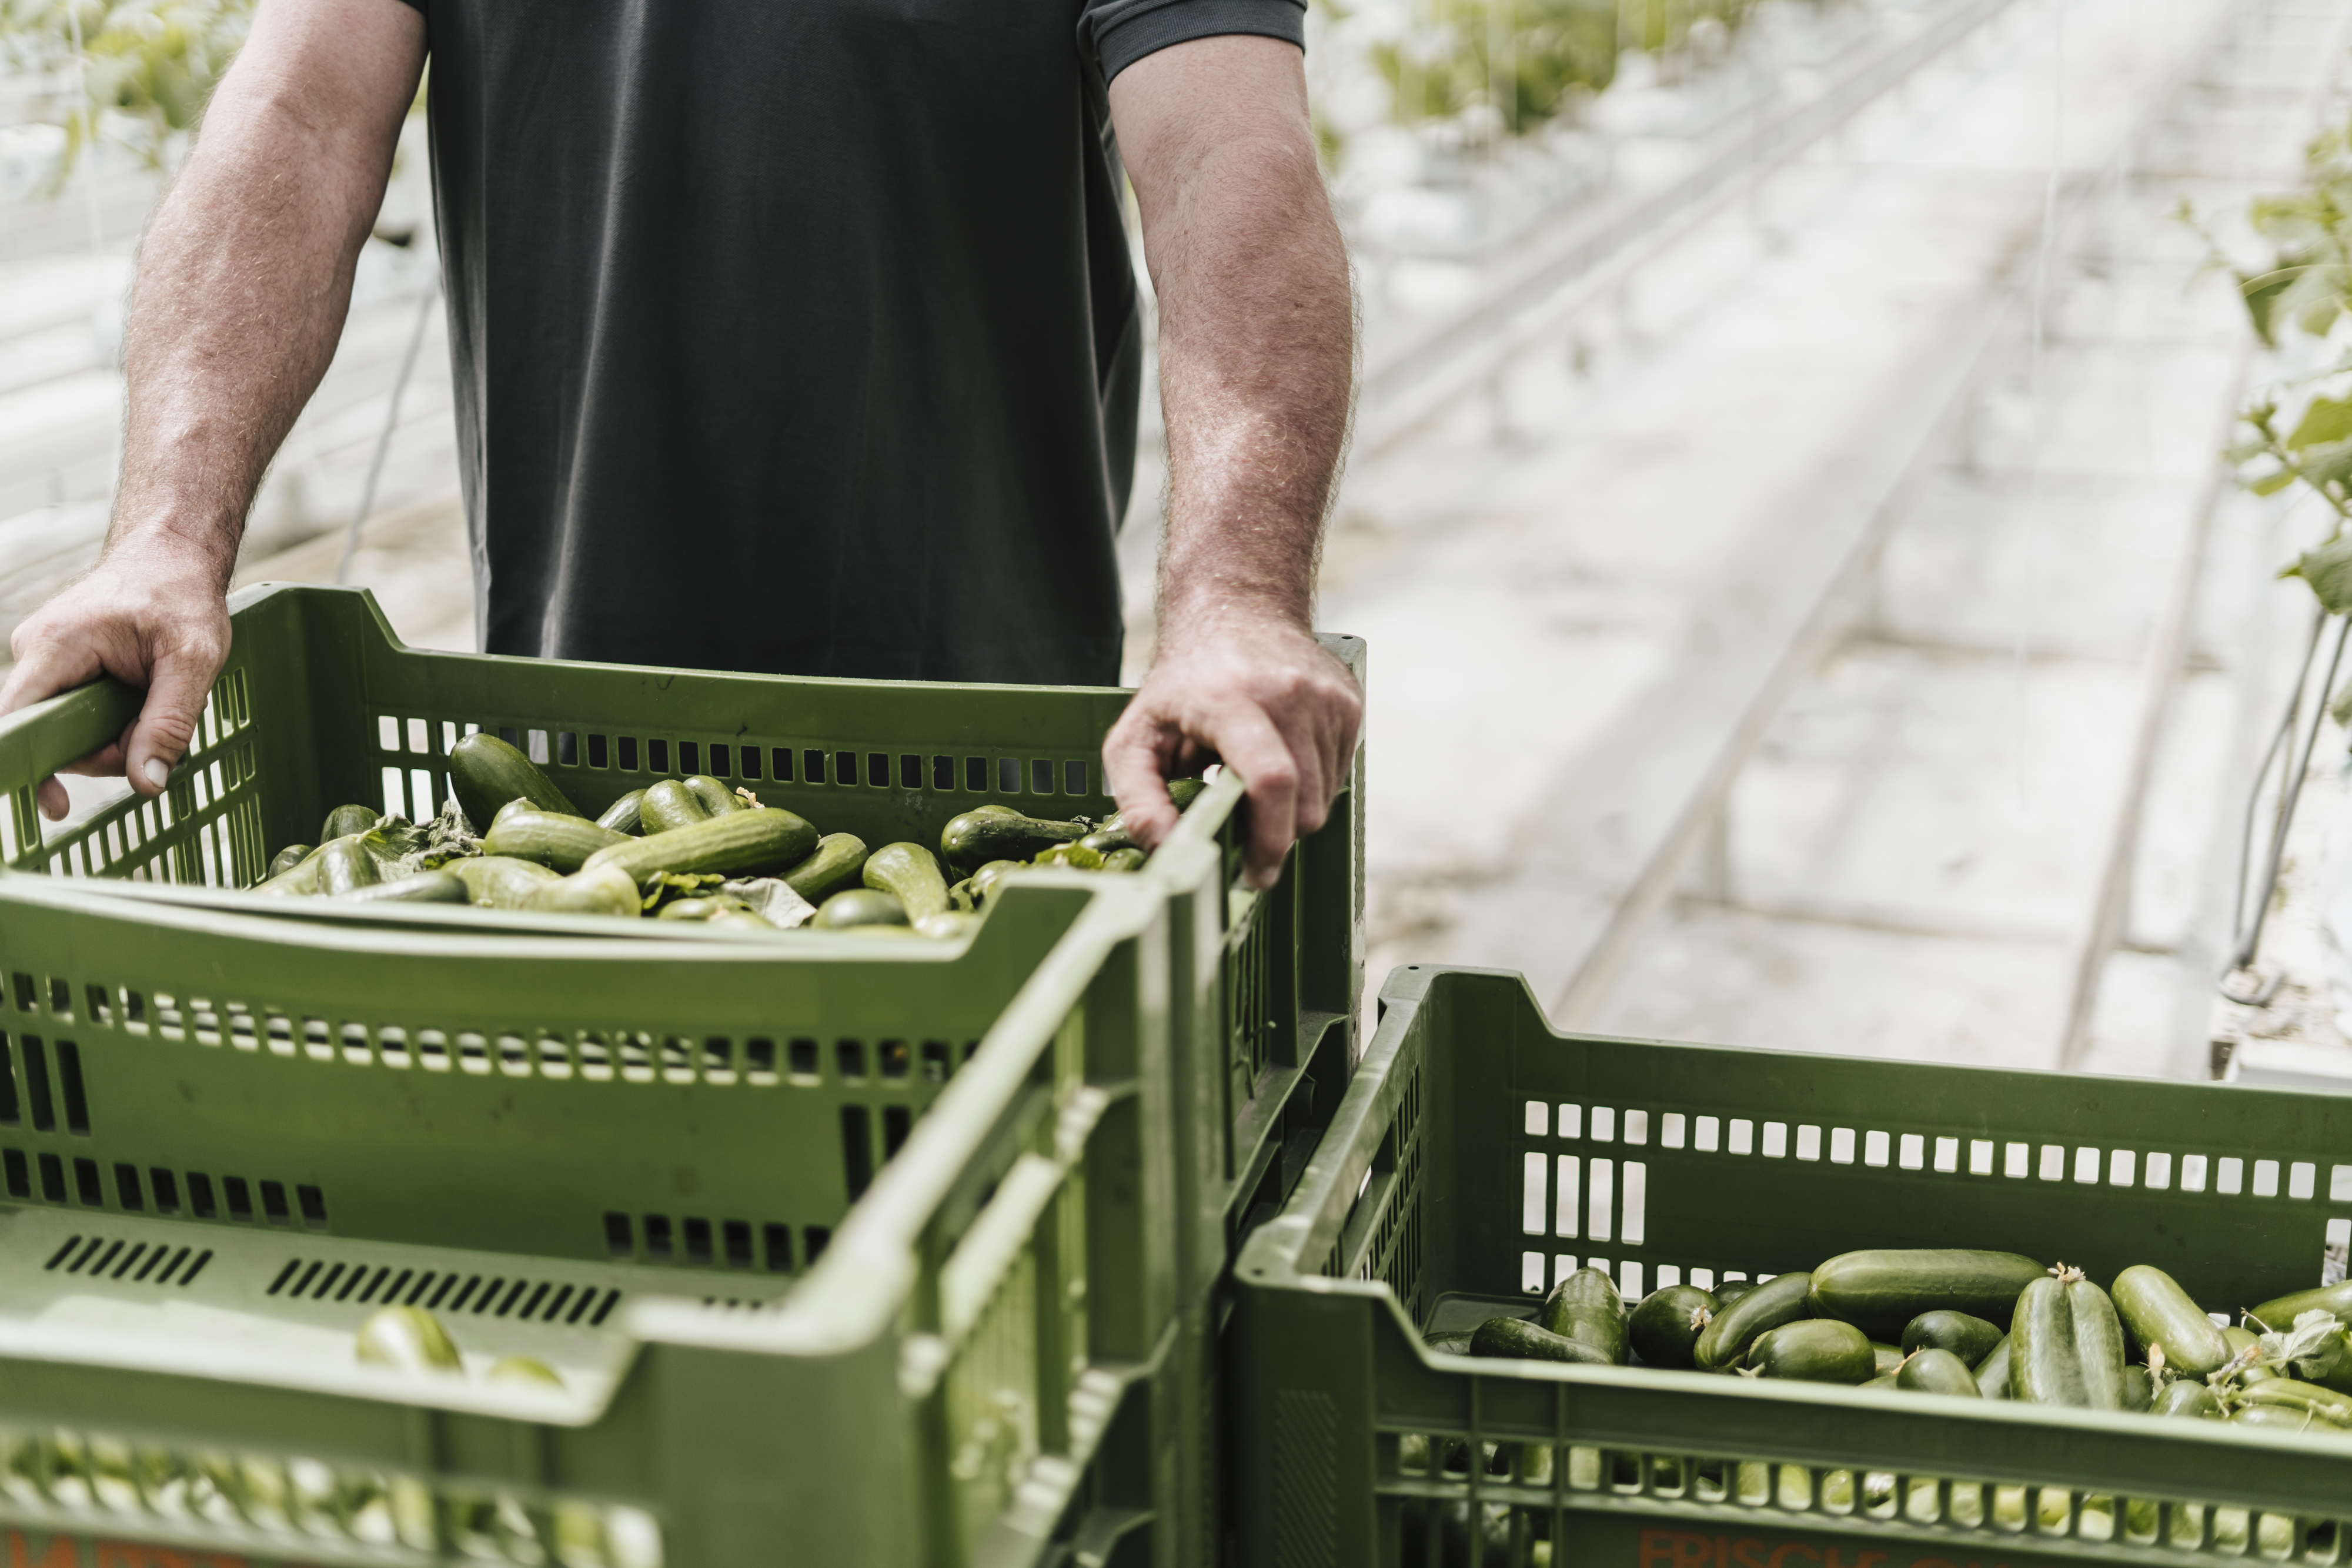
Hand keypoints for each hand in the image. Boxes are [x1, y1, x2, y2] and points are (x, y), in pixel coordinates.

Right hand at [0, 548, 232, 819]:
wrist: (173, 555)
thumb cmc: (181, 595)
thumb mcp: (193, 660)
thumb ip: (169, 723)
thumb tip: (147, 783)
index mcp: (55, 646)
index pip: (17, 717)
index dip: (33, 763)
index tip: (53, 805)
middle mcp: (37, 654)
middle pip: (57, 733)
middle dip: (109, 747)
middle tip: (157, 728)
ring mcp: (47, 662)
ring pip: (73, 728)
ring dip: (119, 732)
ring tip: (156, 700)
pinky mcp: (62, 668)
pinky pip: (80, 712)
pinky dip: (116, 718)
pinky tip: (142, 700)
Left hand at [1102, 612, 1361, 887]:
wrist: (1237, 610)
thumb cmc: (1181, 684)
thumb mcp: (1135, 737)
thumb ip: (1138, 799)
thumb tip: (1165, 851)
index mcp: (1231, 700)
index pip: (1271, 780)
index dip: (1268, 839)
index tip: (1253, 872)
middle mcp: (1288, 694)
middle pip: (1305, 803)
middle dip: (1278, 837)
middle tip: (1247, 837)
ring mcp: (1326, 698)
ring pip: (1325, 797)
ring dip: (1293, 811)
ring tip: (1254, 784)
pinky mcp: (1349, 704)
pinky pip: (1337, 774)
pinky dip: (1311, 786)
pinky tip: (1279, 760)